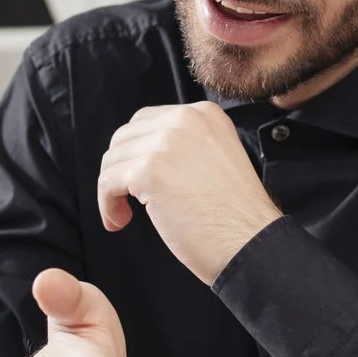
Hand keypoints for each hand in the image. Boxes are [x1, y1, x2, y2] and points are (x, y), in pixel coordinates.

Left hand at [98, 102, 282, 284]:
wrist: (250, 243)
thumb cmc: (235, 216)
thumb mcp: (215, 159)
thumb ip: (184, 147)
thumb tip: (140, 153)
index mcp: (205, 114)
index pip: (148, 121)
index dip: (137, 153)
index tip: (139, 181)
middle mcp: (185, 120)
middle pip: (126, 136)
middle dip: (120, 169)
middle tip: (127, 199)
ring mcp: (166, 143)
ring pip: (113, 159)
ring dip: (112, 189)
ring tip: (124, 215)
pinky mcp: (149, 170)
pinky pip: (108, 182)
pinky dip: (107, 203)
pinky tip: (120, 220)